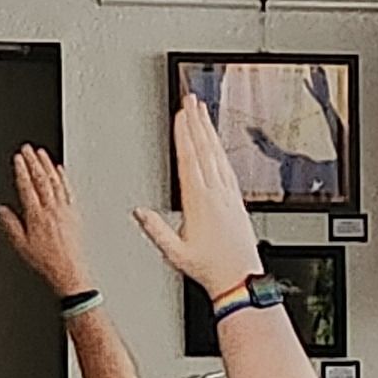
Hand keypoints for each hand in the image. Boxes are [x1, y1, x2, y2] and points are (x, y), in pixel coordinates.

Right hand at [0, 145, 89, 293]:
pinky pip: (68, 191)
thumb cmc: (47, 261)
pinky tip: (60, 169)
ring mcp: (64, 211)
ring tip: (40, 153)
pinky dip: (64, 178)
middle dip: (33, 162)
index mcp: (36, 217)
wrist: (70, 271)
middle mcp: (51, 211)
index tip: (18, 158)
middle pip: (41, 180)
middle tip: (27, 148)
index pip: (27, 187)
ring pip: (55, 182)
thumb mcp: (21, 245)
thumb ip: (11, 225)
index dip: (21, 171)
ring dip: (47, 165)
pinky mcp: (74, 213)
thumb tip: (2, 210)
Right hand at [135, 96, 265, 295]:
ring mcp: (228, 195)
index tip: (180, 115)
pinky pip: (227, 166)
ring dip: (209, 130)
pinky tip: (216, 142)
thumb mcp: (174, 253)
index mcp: (199, 202)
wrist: (239, 279)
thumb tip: (138, 212)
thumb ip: (156, 230)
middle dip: (196, 122)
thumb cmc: (209, 268)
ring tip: (202, 111)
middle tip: (190, 99)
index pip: (189, 160)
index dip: (184, 135)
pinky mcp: (236, 200)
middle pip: (204, 149)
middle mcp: (216, 194)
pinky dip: (220, 149)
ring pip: (217, 154)